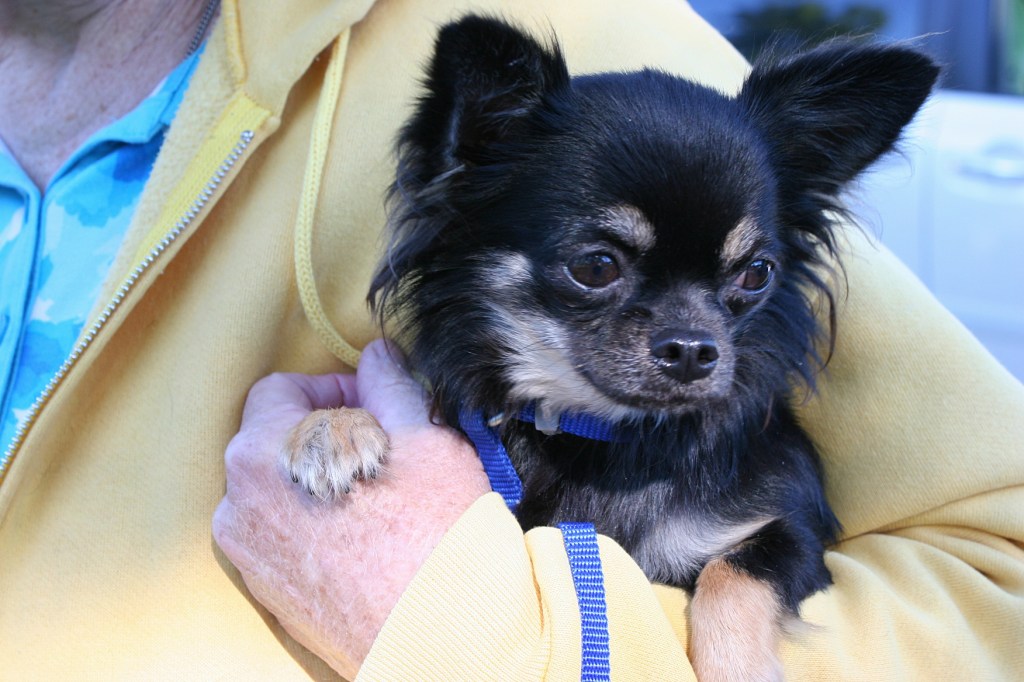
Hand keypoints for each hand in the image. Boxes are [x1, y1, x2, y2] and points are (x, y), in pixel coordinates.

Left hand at [212, 340, 489, 677]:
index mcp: (265, 452)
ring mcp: (249, 554)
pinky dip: (314, 520)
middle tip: (385, 446)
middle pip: (275, 439)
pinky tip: (365, 534)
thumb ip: (389, 382)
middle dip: (327, 430)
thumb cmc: (434, 535)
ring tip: (379, 494)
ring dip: (320, 476)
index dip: (333, 386)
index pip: (280, 389)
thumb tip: (377, 356)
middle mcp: (238, 503)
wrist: (441, 639)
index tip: (373, 402)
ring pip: (279, 488)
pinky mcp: (267, 593)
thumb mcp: (424, 435)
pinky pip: (283, 533)